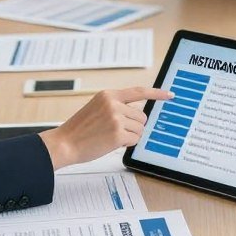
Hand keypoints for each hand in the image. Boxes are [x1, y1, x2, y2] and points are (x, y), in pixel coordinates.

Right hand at [41, 85, 173, 168]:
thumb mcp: (97, 108)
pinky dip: (126, 143)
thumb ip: (116, 105)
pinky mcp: (117, 134)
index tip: (170, 95)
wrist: (64, 143)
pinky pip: (134, 139)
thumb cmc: (80, 129)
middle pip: (141, 116)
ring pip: (139, 129)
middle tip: (115, 131)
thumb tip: (139, 113)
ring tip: (110, 136)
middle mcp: (113, 104)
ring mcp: (116, 118)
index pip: (139, 91)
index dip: (157, 93)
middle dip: (134, 126)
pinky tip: (110, 142)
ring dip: (130, 135)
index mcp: (108, 95)